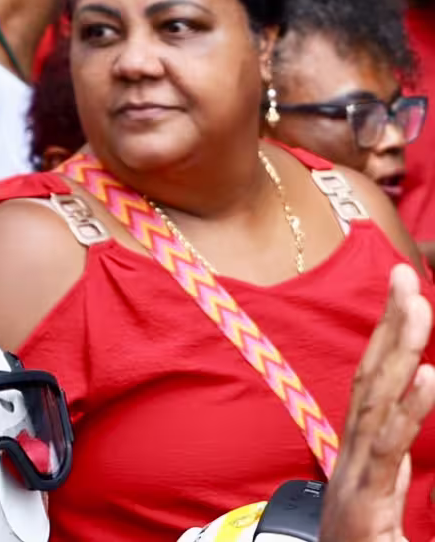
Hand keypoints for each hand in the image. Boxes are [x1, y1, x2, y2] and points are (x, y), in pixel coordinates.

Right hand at [327, 263, 434, 541]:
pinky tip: (430, 379)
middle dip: (391, 324)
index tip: (404, 285)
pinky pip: (390, 447)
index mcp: (360, 451)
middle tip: (407, 275)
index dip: (387, 333)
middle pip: (371, 377)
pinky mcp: (370, 504)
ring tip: (421, 309)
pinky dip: (410, 410)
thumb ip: (390, 470)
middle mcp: (354, 454)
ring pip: (378, 401)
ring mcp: (359, 477)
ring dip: (400, 351)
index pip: (373, 379)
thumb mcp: (380, 508)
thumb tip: (407, 427)